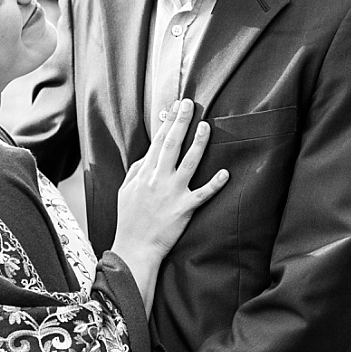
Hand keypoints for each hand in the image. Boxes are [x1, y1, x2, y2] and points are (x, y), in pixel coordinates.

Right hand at [114, 99, 227, 267]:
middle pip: (171, 145)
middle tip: (189, 104)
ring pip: (188, 163)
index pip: (157, 142)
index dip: (167, 122)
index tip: (174, 107)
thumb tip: (148, 154)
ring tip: (206, 126)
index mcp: (144, 174)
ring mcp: (172, 193)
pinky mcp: (184, 209)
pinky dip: (214, 184)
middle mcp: (158, 179)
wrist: (134, 247)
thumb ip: (137, 170)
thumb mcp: (125, 191)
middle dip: (181, 122)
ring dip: (198, 143)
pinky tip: (225, 173)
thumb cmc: (129, 219)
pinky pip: (202, 194)